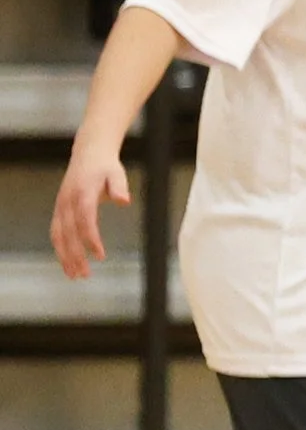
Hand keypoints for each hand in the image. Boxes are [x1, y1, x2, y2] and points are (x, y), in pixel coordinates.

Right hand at [50, 146, 128, 279]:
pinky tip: (68, 263)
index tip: (100, 255)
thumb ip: (120, 187)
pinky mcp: (59, 210)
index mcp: (82, 193)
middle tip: (84, 275)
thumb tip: (124, 201)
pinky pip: (57, 232)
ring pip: (59, 235)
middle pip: (69, 232)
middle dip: (75, 255)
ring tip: (75, 275)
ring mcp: (60, 206)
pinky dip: (60, 248)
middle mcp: (67, 201)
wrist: (89, 154)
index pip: (85, 220)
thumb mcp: (117, 173)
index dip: (90, 239)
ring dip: (65, 256)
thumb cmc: (106, 167)